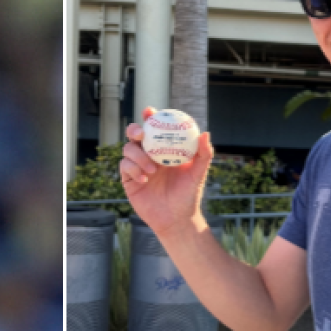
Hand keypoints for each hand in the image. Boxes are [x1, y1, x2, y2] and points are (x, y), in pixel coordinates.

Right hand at [119, 107, 214, 236]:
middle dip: (134, 130)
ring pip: (127, 149)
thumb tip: (205, 134)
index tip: (150, 111)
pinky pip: (124, 167)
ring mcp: (137, 166)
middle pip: (134, 135)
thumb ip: (204, 154)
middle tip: (142, 135)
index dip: (149, 117)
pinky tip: (145, 180)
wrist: (177, 219)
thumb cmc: (189, 194)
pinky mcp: (129, 179)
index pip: (154, 129)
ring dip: (138, 156)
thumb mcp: (199, 173)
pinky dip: (133, 169)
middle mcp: (148, 155)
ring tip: (152, 171)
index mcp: (163, 149)